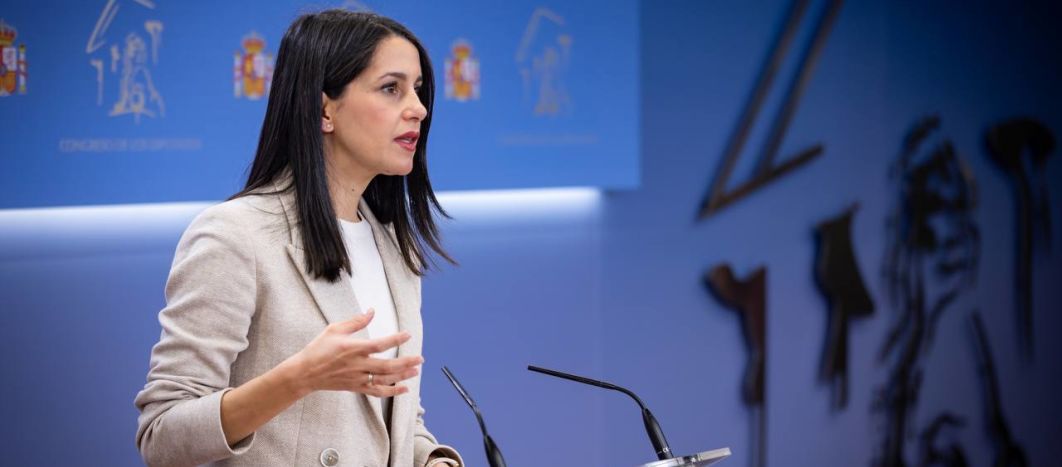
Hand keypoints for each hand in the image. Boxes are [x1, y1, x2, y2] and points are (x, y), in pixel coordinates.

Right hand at [290, 309, 422, 397]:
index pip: (380, 344)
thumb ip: (356, 321)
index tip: (408, 334)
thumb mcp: (335, 329)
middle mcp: (358, 365)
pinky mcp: (356, 387)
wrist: (305, 373)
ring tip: (416, 371)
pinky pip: (376, 391)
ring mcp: (358, 378)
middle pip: (387, 366)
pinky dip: (391, 391)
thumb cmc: (318, 348)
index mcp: (354, 349)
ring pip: (384, 380)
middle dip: (406, 362)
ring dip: (402, 376)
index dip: (396, 339)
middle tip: (420, 359)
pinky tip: (404, 389)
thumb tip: (372, 311)